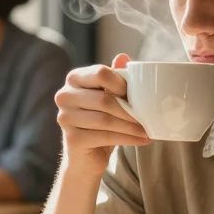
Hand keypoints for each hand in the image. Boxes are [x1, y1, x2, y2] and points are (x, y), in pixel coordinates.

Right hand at [55, 53, 148, 178]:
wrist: (87, 156)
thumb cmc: (100, 121)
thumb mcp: (109, 96)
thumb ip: (114, 77)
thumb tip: (123, 57)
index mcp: (74, 79)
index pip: (100, 73)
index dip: (121, 83)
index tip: (135, 95)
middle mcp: (64, 96)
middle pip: (103, 99)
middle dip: (129, 110)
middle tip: (148, 116)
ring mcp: (65, 118)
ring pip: (105, 120)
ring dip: (131, 126)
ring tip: (147, 129)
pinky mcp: (72, 139)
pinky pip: (105, 136)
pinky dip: (127, 138)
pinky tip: (142, 140)